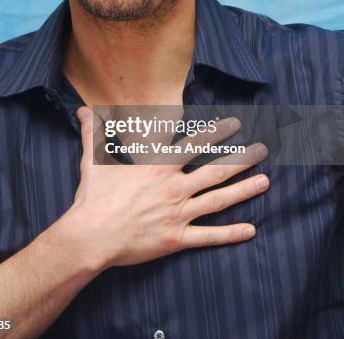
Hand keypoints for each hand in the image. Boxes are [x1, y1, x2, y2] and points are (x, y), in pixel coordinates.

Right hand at [69, 106, 268, 268]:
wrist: (91, 235)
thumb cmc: (94, 197)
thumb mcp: (94, 159)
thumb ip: (95, 132)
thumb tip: (83, 110)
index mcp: (158, 167)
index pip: (192, 143)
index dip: (215, 131)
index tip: (234, 123)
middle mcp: (173, 187)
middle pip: (215, 169)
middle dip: (241, 158)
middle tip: (262, 149)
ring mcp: (177, 214)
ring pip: (218, 199)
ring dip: (244, 190)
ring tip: (265, 181)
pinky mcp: (176, 239)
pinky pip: (208, 236)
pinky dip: (230, 234)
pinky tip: (250, 230)